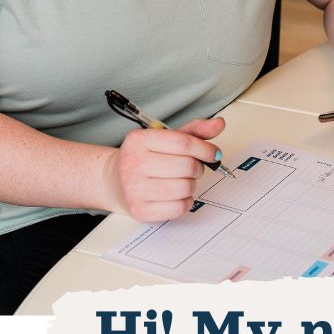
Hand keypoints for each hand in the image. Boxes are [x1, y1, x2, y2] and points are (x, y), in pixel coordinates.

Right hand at [104, 116, 225, 221]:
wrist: (115, 181)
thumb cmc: (146, 158)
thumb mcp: (167, 138)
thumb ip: (194, 131)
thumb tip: (218, 124)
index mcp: (139, 140)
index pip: (183, 143)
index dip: (205, 149)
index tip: (213, 153)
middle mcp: (133, 163)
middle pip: (187, 166)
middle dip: (198, 167)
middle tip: (192, 167)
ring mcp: (134, 189)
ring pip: (185, 187)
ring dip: (191, 184)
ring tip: (182, 180)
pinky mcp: (140, 210)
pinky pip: (178, 208)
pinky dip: (185, 201)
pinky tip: (177, 194)